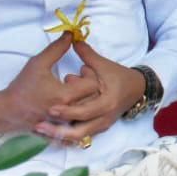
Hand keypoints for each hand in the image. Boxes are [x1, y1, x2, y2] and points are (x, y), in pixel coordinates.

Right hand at [0, 35, 101, 139]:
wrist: (5, 111)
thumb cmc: (21, 87)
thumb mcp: (38, 63)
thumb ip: (56, 48)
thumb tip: (70, 34)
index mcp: (65, 95)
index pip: (94, 85)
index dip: (90, 75)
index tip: (81, 71)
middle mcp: (68, 111)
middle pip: (93, 99)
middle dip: (88, 87)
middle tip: (78, 80)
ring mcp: (64, 123)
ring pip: (86, 112)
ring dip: (84, 101)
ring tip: (73, 92)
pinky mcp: (60, 130)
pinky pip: (77, 123)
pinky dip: (76, 114)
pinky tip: (69, 105)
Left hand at [33, 39, 147, 144]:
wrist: (137, 89)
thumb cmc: (118, 76)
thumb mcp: (103, 64)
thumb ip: (86, 54)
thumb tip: (71, 37)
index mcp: (106, 102)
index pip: (85, 110)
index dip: (68, 111)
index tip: (50, 108)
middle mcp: (104, 117)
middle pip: (80, 130)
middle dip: (58, 129)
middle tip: (39, 125)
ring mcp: (101, 125)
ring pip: (79, 137)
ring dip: (59, 136)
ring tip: (40, 131)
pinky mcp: (98, 129)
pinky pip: (81, 138)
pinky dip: (66, 138)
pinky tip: (49, 136)